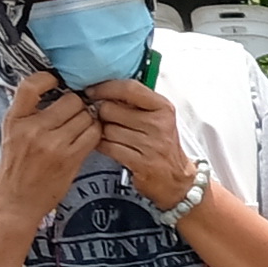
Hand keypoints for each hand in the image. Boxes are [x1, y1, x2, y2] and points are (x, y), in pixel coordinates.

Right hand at [0, 71, 100, 219]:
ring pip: (86, 116)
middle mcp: (33, 129)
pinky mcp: (70, 158)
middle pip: (70, 100)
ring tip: (80, 126)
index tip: (56, 81)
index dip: (48, 78)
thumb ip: (29, 111)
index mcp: (16, 119)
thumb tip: (54, 91)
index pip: (30, 85)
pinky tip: (87, 136)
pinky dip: (95, 132)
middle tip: (75, 112)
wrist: (16, 199)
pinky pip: (94, 134)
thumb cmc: (17, 166)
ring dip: (89, 119)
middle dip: (77, 104)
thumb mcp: (13, 132)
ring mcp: (53, 144)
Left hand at [84, 80, 194, 211]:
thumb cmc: (161, 144)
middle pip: (111, 109)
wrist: (175, 179)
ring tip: (111, 135)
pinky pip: (107, 147)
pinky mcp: (140, 162)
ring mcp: (151, 145)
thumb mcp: (157, 117)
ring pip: (106, 129)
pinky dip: (102, 145)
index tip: (91, 91)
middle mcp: (159, 124)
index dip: (105, 87)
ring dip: (102, 132)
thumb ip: (134, 101)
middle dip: (102, 114)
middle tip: (105, 119)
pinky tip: (108, 145)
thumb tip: (103, 88)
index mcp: (163, 108)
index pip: (129, 89)